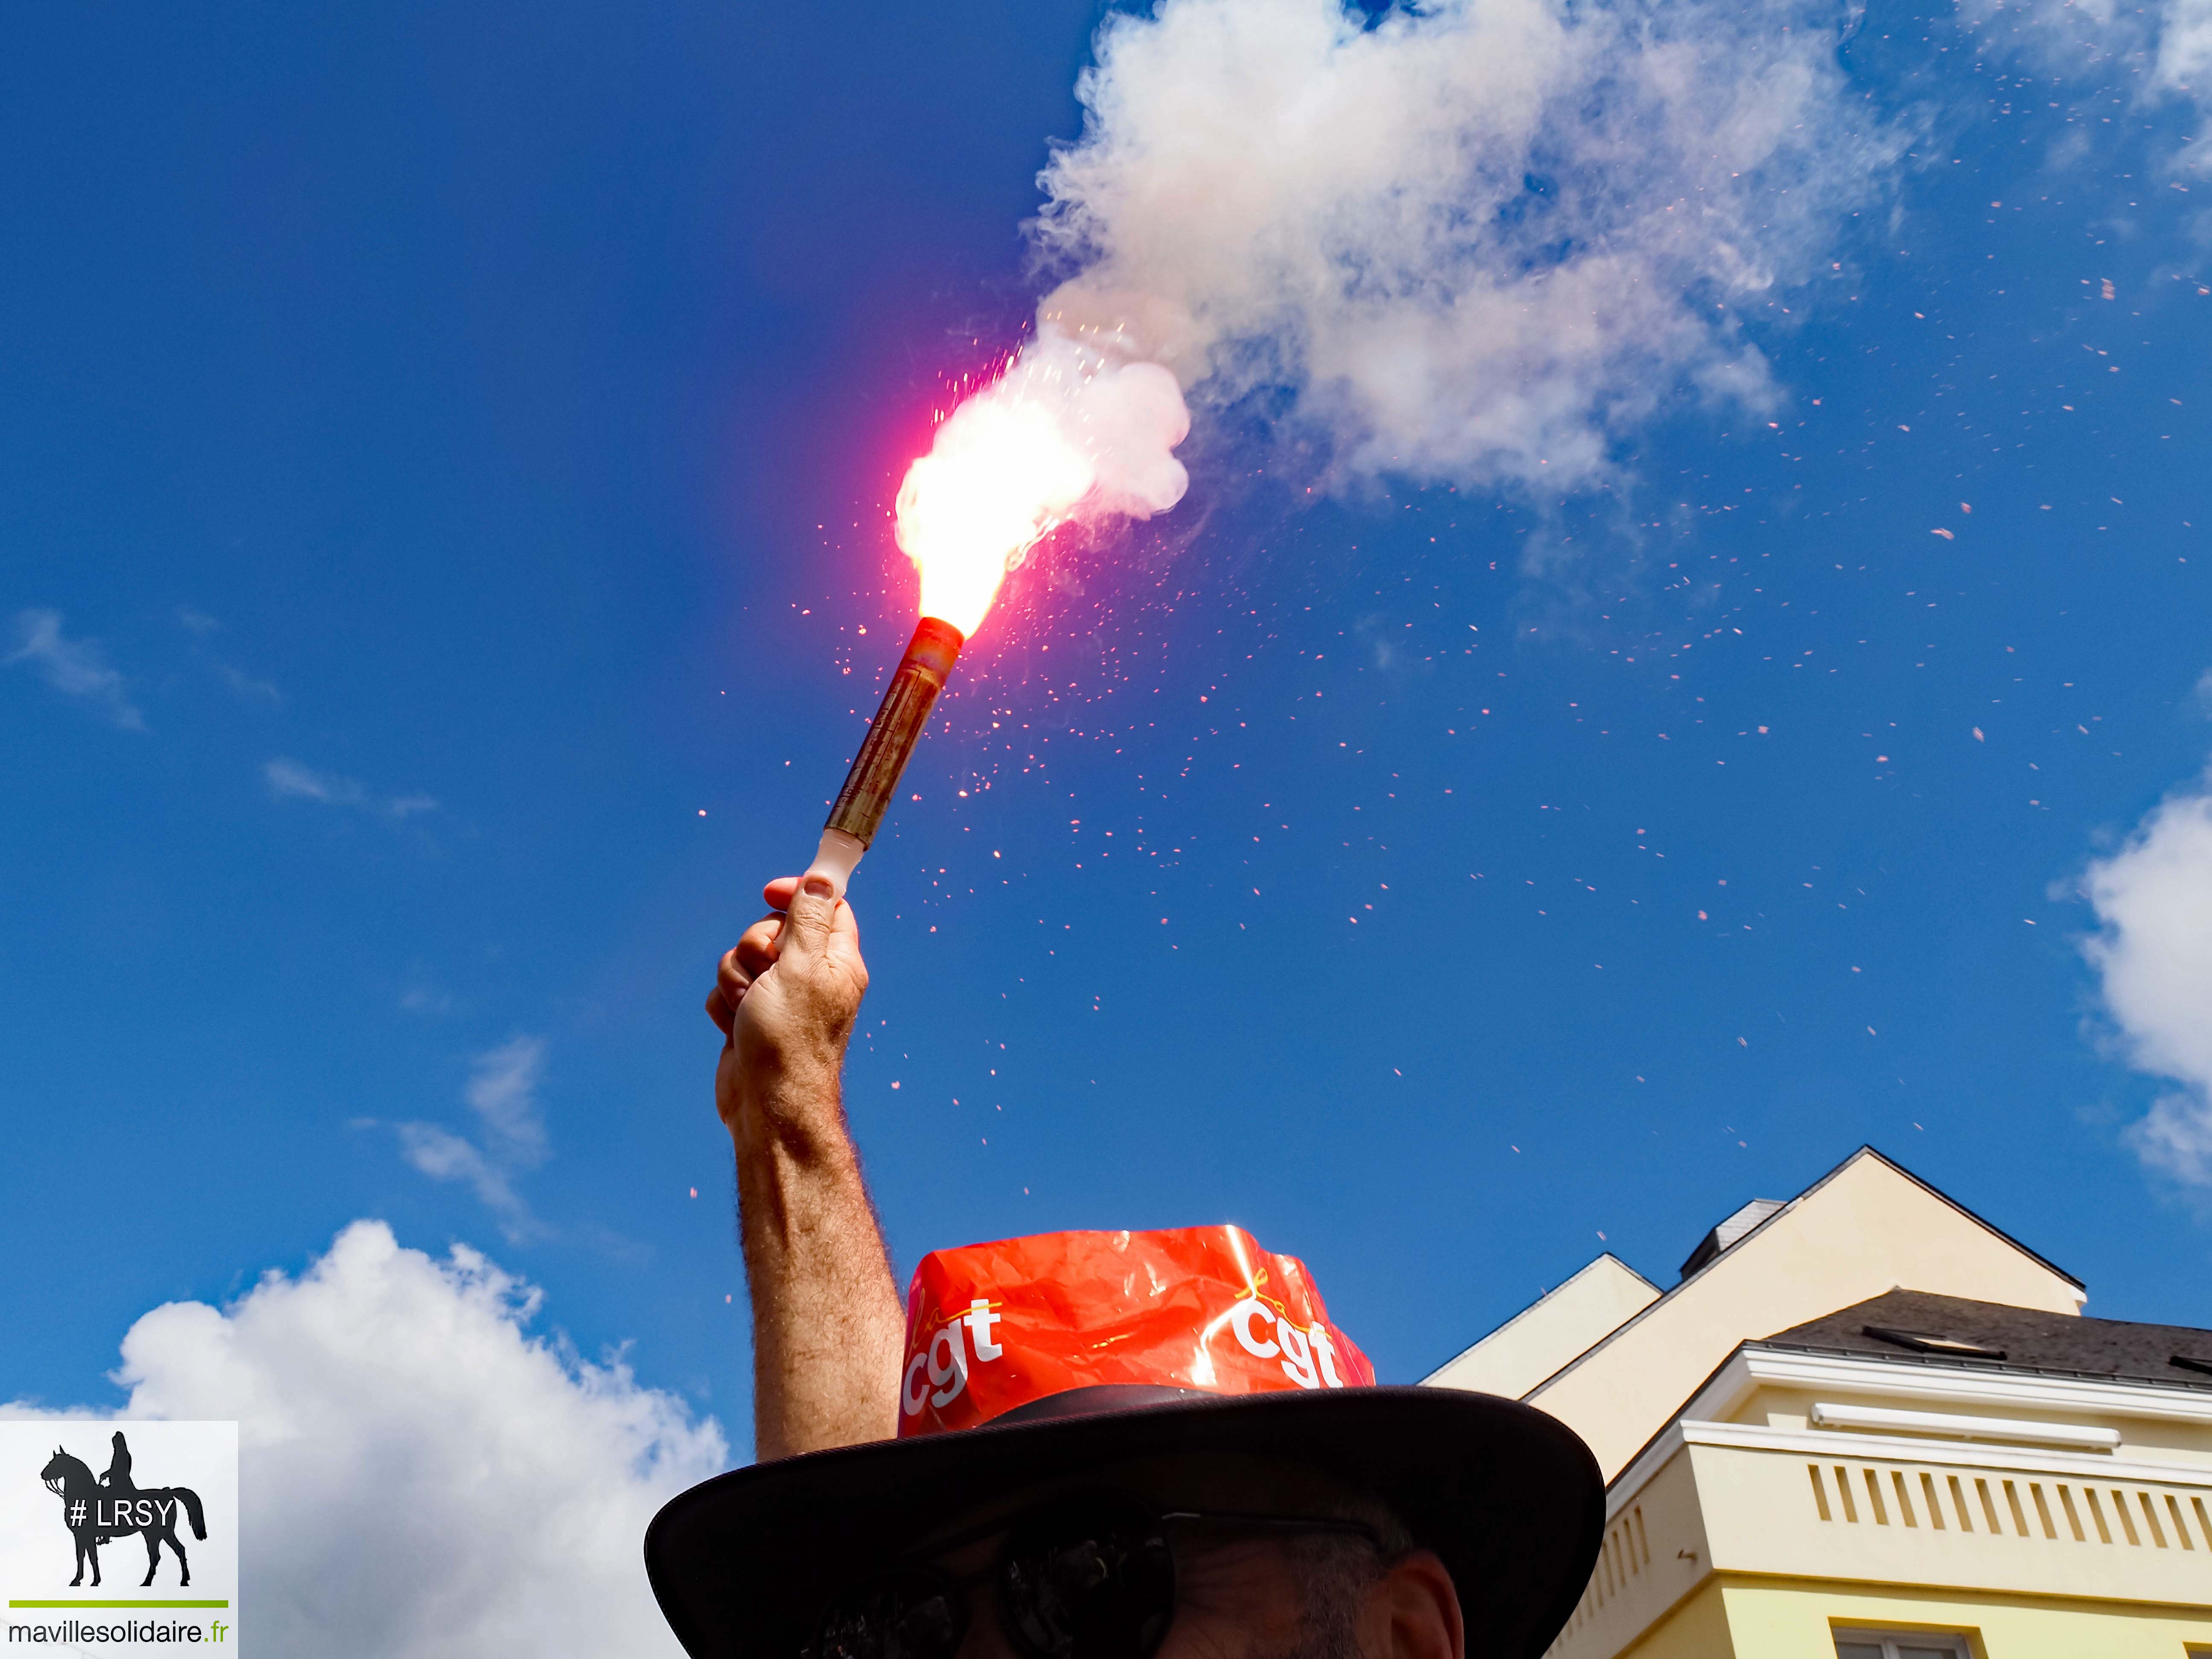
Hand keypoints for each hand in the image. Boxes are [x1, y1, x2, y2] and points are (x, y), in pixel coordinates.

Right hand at [707, 874, 869, 1145]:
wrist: (766, 1103)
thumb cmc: (791, 1038)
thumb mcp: (803, 966)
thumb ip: (810, 919)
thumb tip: (824, 877)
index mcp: (836, 960)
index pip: (824, 905)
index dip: (796, 893)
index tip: (770, 894)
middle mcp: (810, 976)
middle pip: (773, 929)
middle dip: (756, 945)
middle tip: (766, 971)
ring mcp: (777, 998)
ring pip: (742, 959)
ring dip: (737, 979)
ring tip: (750, 1009)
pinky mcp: (749, 1017)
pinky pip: (724, 990)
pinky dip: (724, 1006)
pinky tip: (735, 1028)